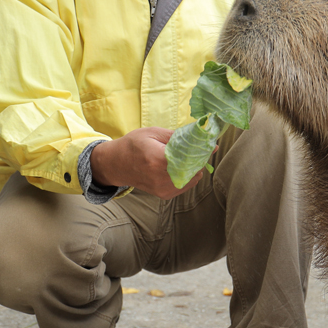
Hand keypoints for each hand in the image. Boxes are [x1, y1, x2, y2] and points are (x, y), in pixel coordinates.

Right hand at [90, 127, 205, 199]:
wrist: (115, 164)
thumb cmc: (133, 145)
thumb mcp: (153, 133)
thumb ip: (177, 136)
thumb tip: (199, 136)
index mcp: (157, 159)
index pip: (189, 157)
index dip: (202, 151)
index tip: (211, 145)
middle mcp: (160, 177)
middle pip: (193, 169)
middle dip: (201, 159)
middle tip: (203, 149)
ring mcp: (162, 188)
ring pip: (192, 178)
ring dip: (196, 167)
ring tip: (191, 157)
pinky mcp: (164, 194)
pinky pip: (186, 185)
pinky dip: (189, 175)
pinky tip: (183, 166)